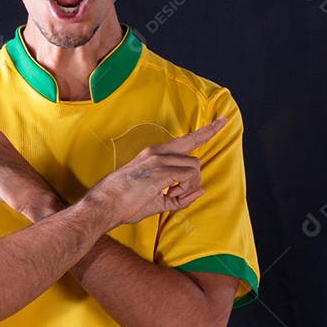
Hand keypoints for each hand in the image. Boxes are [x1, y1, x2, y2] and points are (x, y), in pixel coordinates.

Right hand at [83, 116, 227, 227]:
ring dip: (189, 186)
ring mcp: (158, 160)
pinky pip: (188, 177)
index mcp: (153, 155)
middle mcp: (157, 152)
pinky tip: (171, 195)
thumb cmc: (124, 203)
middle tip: (181, 190)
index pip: (185, 140)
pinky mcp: (160, 171)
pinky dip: (185, 190)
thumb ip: (179, 197)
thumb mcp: (156, 200)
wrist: (104, 205)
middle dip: (197, 173)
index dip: (206, 131)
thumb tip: (200, 193)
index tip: (222, 121)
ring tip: (172, 196)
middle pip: (193, 149)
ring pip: (194, 167)